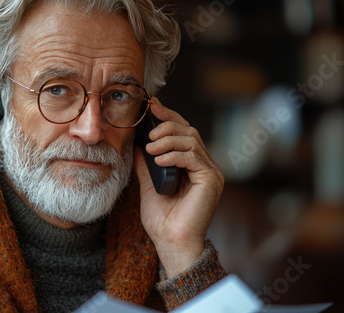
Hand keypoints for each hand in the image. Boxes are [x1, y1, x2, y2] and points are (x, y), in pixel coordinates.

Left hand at [134, 98, 223, 277]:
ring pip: (192, 140)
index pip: (183, 133)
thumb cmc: (162, 219)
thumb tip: (136, 144)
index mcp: (192, 165)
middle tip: (149, 130)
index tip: (152, 106)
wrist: (171, 242)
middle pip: (189, 131)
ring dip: (168, 139)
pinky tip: (160, 159)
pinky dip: (175, 154)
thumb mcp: (149, 184)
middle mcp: (204, 166)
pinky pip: (194, 156)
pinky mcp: (211, 180)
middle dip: (167, 124)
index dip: (168, 118)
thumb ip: (146, 164)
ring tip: (151, 147)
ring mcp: (210, 172)